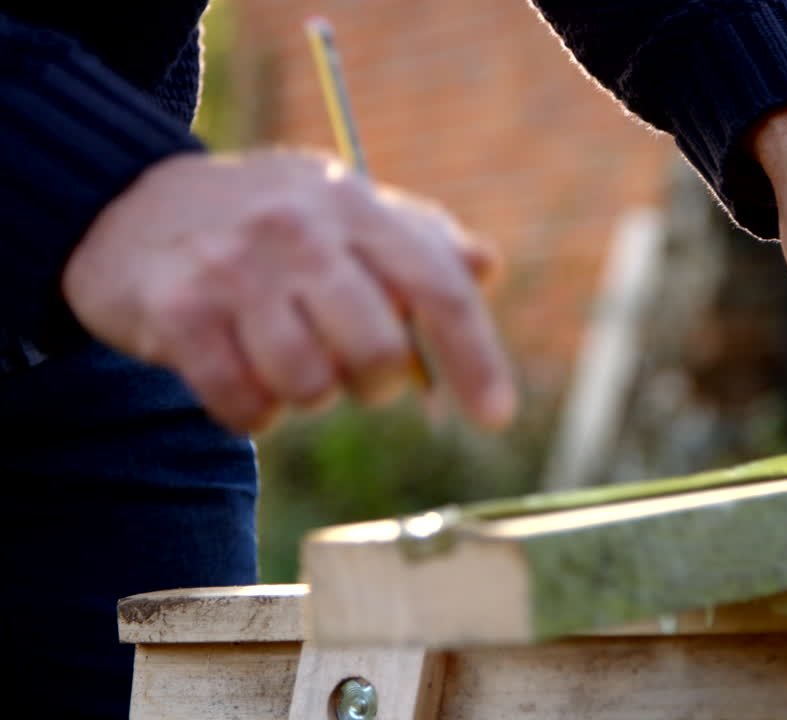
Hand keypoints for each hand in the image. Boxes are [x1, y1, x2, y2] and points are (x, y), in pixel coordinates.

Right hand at [64, 150, 515, 432]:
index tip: (496, 417)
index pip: (438, 289)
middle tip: (354, 371)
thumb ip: (420, 243)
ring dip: (306, 395)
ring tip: (285, 360)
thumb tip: (486, 268)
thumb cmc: (269, 224)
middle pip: (378, 350)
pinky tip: (240, 375)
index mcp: (356, 206)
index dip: (476, 359)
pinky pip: (243, 404)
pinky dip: (252, 413)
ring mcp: (233, 269)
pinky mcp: (175, 311)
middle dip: (376, 383)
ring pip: (310, 385)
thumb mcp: (346, 211)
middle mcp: (299, 230)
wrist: (131, 204)